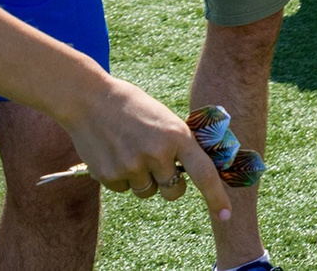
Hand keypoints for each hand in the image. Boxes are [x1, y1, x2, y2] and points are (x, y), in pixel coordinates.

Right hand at [57, 77, 233, 219]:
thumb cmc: (134, 108)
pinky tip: (114, 153)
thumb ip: (179, 144)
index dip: (216, 196)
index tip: (226, 215)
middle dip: (171, 185)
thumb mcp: (166, 120)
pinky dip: (121, 177)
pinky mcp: (108, 176)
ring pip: (147, 192)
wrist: (91, 100)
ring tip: (132, 151)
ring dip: (144, 180)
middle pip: (174, 192)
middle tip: (161, 165)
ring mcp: (131, 167)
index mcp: (177, 136)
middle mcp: (157, 154)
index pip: (204, 173)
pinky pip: (123, 189)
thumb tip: (194, 170)